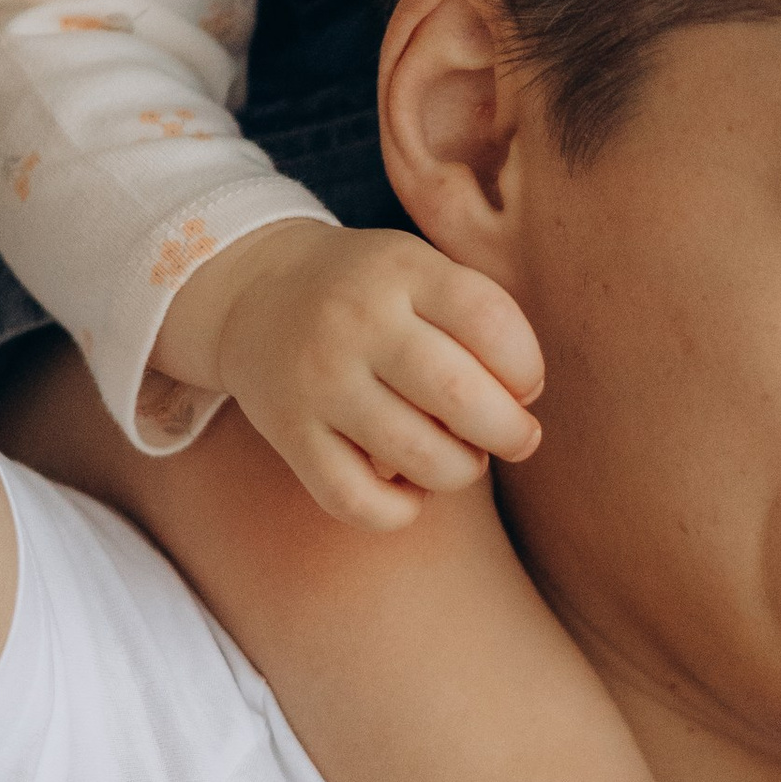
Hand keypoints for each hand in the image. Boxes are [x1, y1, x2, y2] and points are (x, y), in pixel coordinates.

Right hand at [154, 219, 545, 530]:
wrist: (253, 292)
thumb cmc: (368, 293)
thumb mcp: (420, 270)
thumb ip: (478, 317)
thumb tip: (523, 401)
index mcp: (402, 272)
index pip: (490, 322)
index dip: (527, 367)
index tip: (524, 386)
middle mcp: (356, 322)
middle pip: (460, 395)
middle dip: (510, 432)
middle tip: (516, 438)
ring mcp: (318, 381)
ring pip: (418, 456)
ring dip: (462, 471)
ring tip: (462, 458)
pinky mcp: (289, 433)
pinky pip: (357, 501)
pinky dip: (400, 511)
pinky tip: (410, 490)